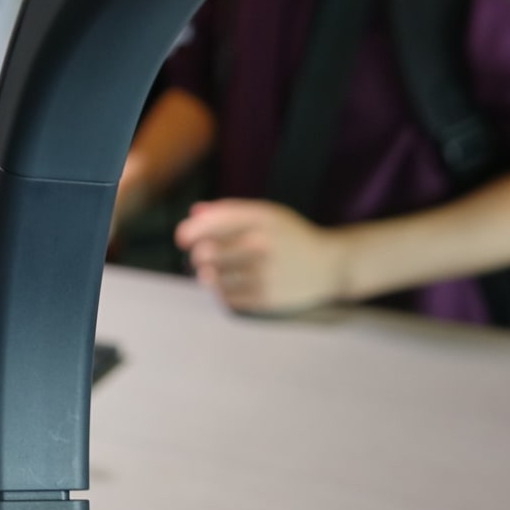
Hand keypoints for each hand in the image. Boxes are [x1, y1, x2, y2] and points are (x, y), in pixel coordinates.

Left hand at [176, 199, 353, 315]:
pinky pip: (226, 297)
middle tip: (202, 257)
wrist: (328, 266)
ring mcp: (263, 273)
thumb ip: (230, 212)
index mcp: (261, 218)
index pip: (213, 222)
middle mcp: (261, 244)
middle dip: (198, 255)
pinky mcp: (264, 298)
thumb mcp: (267, 216)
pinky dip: (224, 292)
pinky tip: (235, 284)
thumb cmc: (291, 238)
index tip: (181, 238)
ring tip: (219, 272)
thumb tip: (193, 213)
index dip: (190, 231)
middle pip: (206, 253)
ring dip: (210, 276)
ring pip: (213, 278)